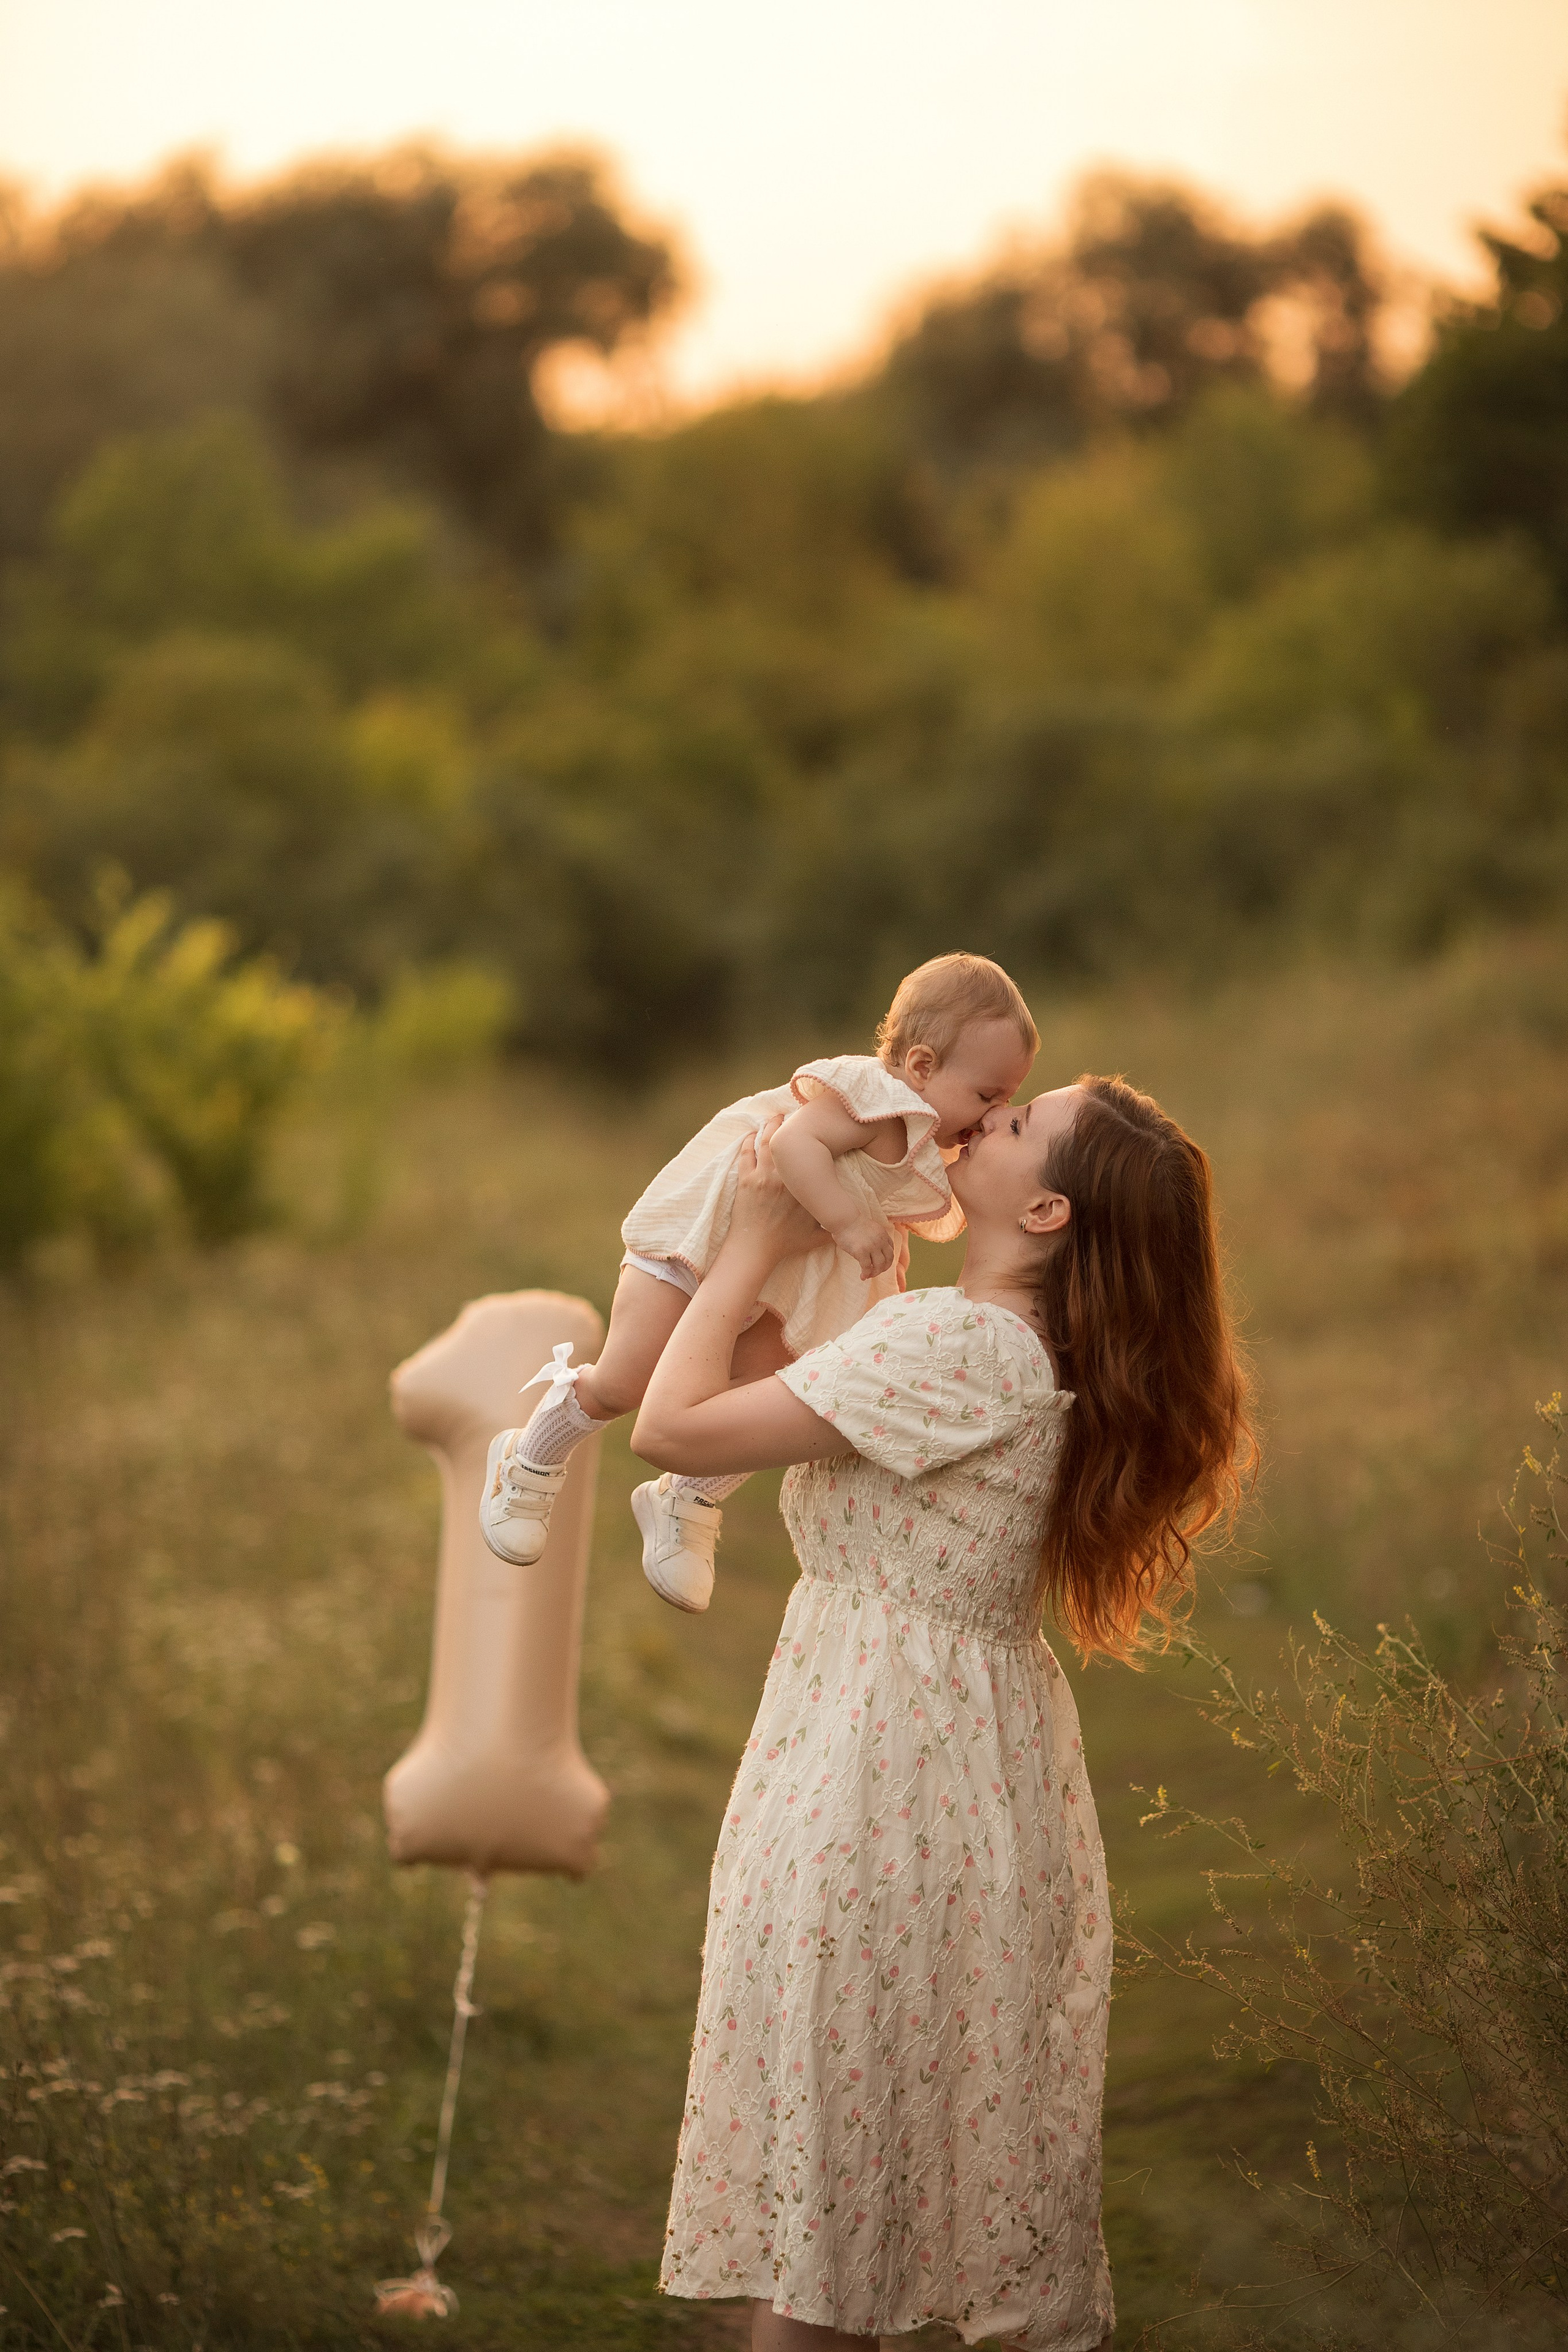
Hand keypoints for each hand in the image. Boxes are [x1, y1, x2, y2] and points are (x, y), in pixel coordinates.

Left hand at [725, 1118, 825, 1267]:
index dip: (813, 1141)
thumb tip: (854, 1221)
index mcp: (802, 1188)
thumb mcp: (817, 1236)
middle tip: (793, 1113)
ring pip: (766, 1143)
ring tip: (776, 1117)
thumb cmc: (786, 1243)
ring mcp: (763, 1177)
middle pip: (787, 1142)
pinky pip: (746, 1154)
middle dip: (789, 1124)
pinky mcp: (746, 1180)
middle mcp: (784, 1177)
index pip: (811, 1157)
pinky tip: (752, 1134)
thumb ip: (835, 1226)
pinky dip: (749, 1141)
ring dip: (770, 1127)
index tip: (817, 1130)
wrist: (755, 1249)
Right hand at [831, 1211, 896, 1281]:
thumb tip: (872, 1250)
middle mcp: (880, 1241)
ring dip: (875, 1273)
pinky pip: (867, 1267)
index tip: (882, 1264)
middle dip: (883, 1268)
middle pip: (888, 1259)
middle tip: (876, 1272)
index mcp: (883, 1234)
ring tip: (869, 1275)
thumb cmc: (852, 1223)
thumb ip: (875, 1238)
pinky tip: (862, 1277)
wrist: (843, 1219)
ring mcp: (872, 1246)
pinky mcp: (861, 1252)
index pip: (891, 1250)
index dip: (887, 1259)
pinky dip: (866, 1274)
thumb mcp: (870, 1228)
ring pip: (879, 1265)